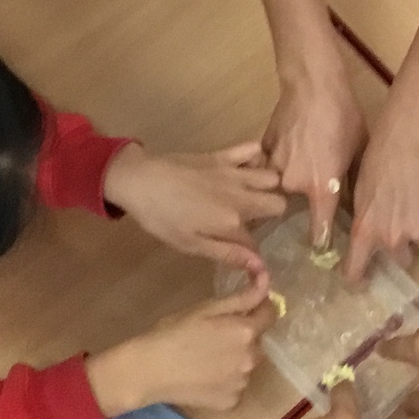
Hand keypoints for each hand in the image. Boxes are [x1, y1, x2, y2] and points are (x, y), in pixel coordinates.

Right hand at [86, 277, 271, 415]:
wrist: (149, 371)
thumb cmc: (173, 333)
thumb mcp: (205, 308)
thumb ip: (241, 297)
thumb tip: (266, 281)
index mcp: (246, 331)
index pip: (271, 314)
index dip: (261, 307)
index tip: (246, 307)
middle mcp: (251, 359)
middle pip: (257, 341)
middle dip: (244, 335)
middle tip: (214, 335)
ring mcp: (242, 383)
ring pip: (246, 365)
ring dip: (235, 359)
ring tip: (206, 358)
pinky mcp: (231, 402)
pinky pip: (235, 385)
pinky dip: (225, 380)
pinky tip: (203, 377)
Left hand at [103, 142, 287, 272]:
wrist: (140, 181)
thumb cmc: (162, 219)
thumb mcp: (191, 245)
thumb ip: (229, 255)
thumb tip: (262, 270)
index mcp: (232, 222)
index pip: (257, 242)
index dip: (253, 252)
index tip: (246, 254)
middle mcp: (241, 196)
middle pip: (279, 204)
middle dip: (273, 213)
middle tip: (255, 219)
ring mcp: (234, 173)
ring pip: (273, 177)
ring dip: (270, 186)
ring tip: (256, 194)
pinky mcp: (223, 155)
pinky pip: (253, 149)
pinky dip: (258, 157)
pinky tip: (247, 168)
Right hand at [262, 65, 366, 246]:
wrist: (313, 84)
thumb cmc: (344, 117)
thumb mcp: (358, 152)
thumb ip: (350, 183)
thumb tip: (354, 205)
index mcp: (320, 189)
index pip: (317, 231)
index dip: (321, 243)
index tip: (323, 250)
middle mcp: (292, 184)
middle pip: (291, 208)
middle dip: (298, 206)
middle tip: (310, 192)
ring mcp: (272, 166)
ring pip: (277, 187)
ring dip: (285, 184)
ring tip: (299, 168)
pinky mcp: (262, 148)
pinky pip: (267, 165)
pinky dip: (276, 163)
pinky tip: (290, 149)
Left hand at [346, 114, 418, 281]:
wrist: (409, 139)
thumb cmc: (377, 156)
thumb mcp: (359, 190)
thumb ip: (364, 215)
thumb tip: (367, 226)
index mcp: (365, 232)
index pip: (356, 270)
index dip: (358, 277)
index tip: (362, 278)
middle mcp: (392, 240)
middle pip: (401, 259)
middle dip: (402, 246)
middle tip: (404, 223)